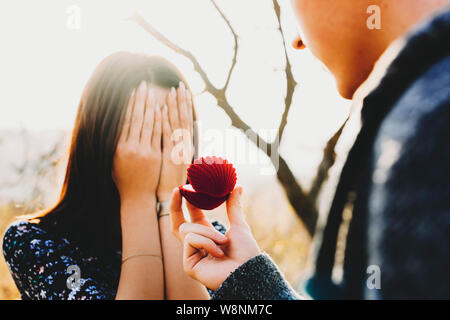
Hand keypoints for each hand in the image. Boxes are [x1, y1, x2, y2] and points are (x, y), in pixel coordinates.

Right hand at [113, 81, 161, 202]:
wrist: (136, 196)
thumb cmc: (123, 178)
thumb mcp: (114, 160)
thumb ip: (115, 142)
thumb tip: (112, 123)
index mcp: (118, 147)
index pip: (125, 120)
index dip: (129, 104)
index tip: (133, 91)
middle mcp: (130, 148)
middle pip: (136, 119)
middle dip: (140, 100)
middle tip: (144, 84)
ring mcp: (143, 152)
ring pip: (147, 124)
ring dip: (150, 106)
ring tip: (152, 92)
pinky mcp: (154, 156)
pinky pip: (157, 135)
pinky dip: (159, 121)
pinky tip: (161, 109)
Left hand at [157, 82, 193, 200]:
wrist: (170, 197)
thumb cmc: (169, 180)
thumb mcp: (175, 161)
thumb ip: (175, 146)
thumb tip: (173, 134)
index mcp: (185, 145)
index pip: (186, 120)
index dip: (184, 106)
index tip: (183, 91)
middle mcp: (184, 145)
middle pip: (184, 118)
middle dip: (181, 101)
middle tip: (179, 84)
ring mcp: (178, 150)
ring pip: (177, 123)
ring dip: (175, 106)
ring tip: (172, 91)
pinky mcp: (170, 156)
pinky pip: (167, 135)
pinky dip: (165, 122)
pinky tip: (162, 110)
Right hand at [170, 186, 260, 290]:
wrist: (248, 270)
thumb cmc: (245, 252)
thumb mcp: (238, 225)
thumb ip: (233, 206)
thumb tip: (237, 186)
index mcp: (208, 235)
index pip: (192, 216)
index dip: (187, 202)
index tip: (184, 186)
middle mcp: (197, 245)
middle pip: (177, 224)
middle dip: (174, 206)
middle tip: (177, 190)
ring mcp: (191, 255)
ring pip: (188, 230)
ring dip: (207, 232)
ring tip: (223, 241)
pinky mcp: (188, 264)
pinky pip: (191, 241)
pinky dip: (206, 242)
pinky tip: (218, 253)